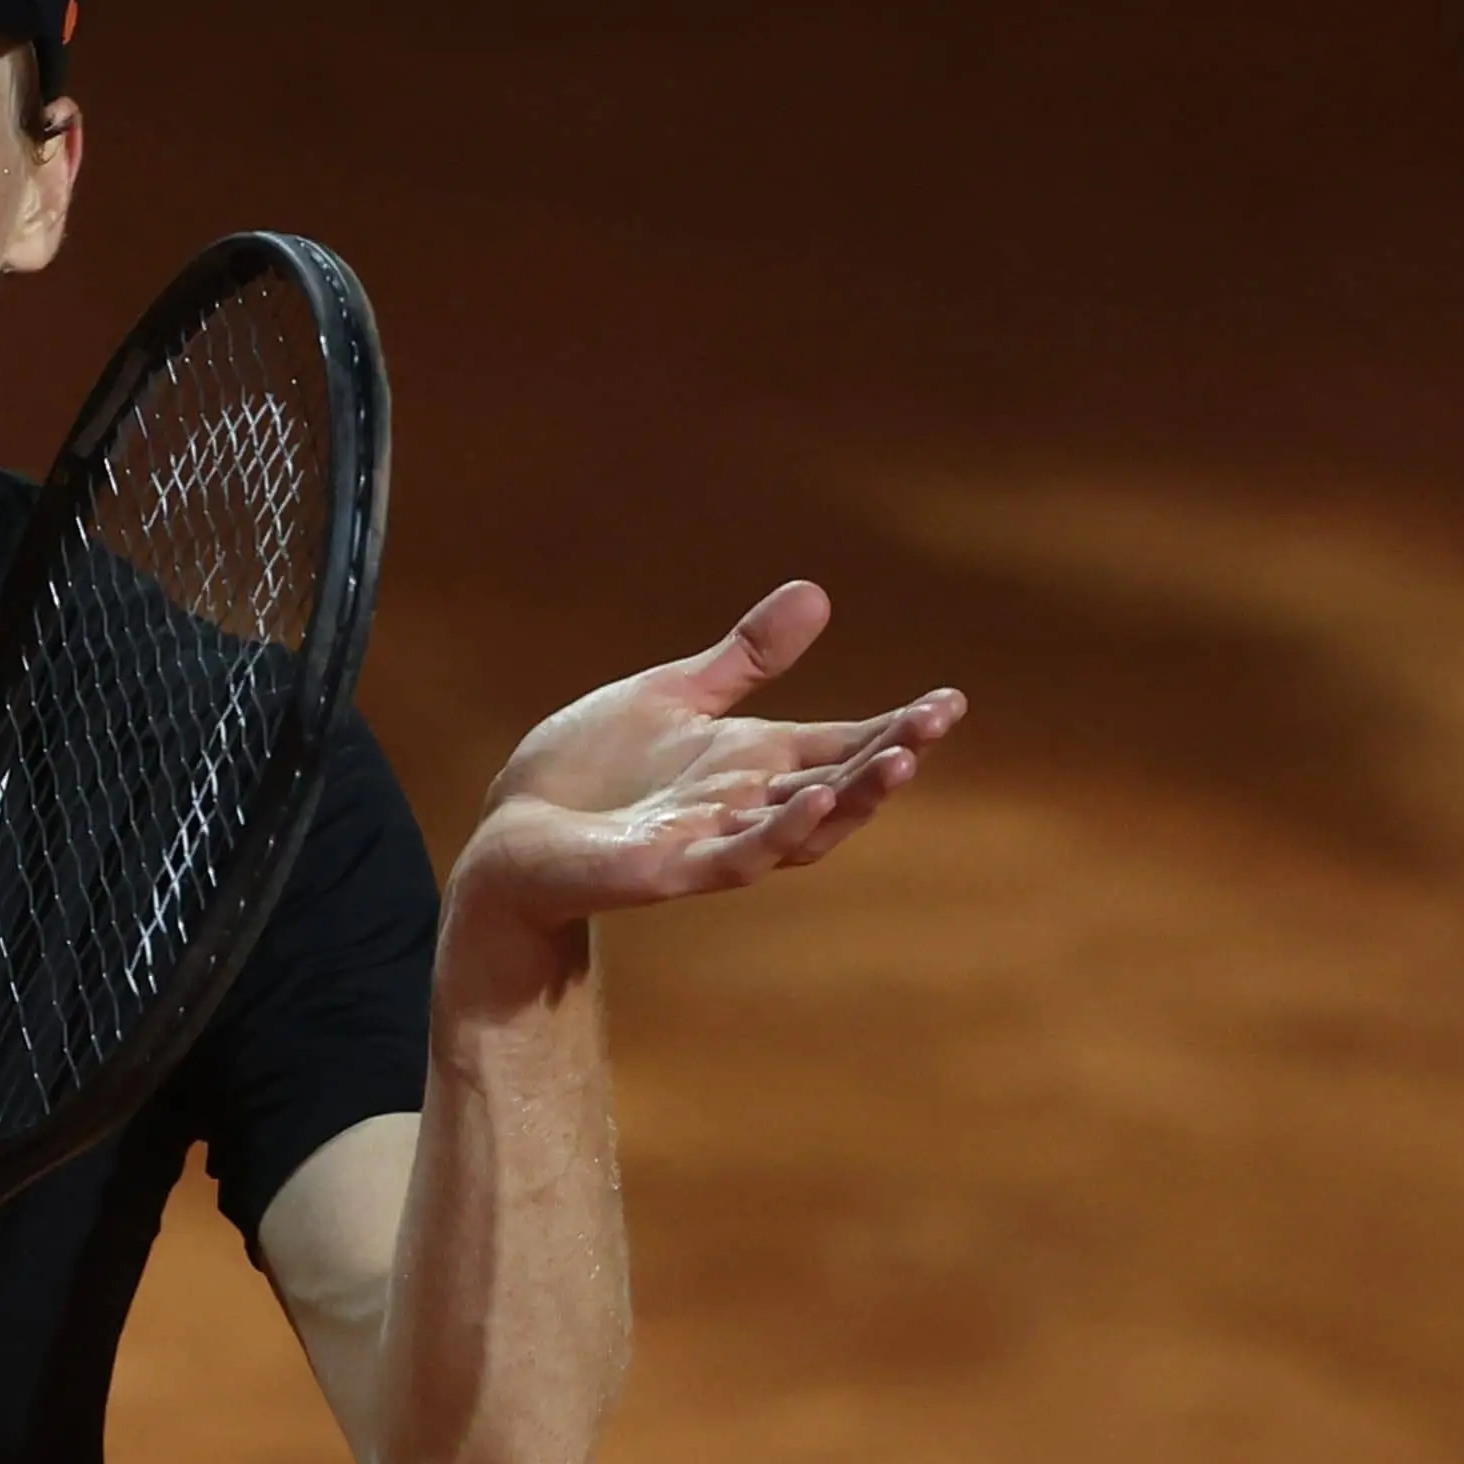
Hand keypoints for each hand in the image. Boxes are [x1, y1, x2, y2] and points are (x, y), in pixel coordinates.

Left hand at [451, 581, 962, 953]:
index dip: (895, 725)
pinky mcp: (670, 870)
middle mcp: (745, 805)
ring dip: (851, 798)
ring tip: (897, 761)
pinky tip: (814, 796)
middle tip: (934, 725)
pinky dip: (779, 831)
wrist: (513, 832)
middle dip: (887, 757)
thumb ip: (746, 658)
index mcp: (753, 762)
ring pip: (802, 828)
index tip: (950, 701)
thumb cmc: (589, 770)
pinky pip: (738, 857)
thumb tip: (817, 593)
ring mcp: (713, 842)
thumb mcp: (675, 696)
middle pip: (837, 784)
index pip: (840, 743)